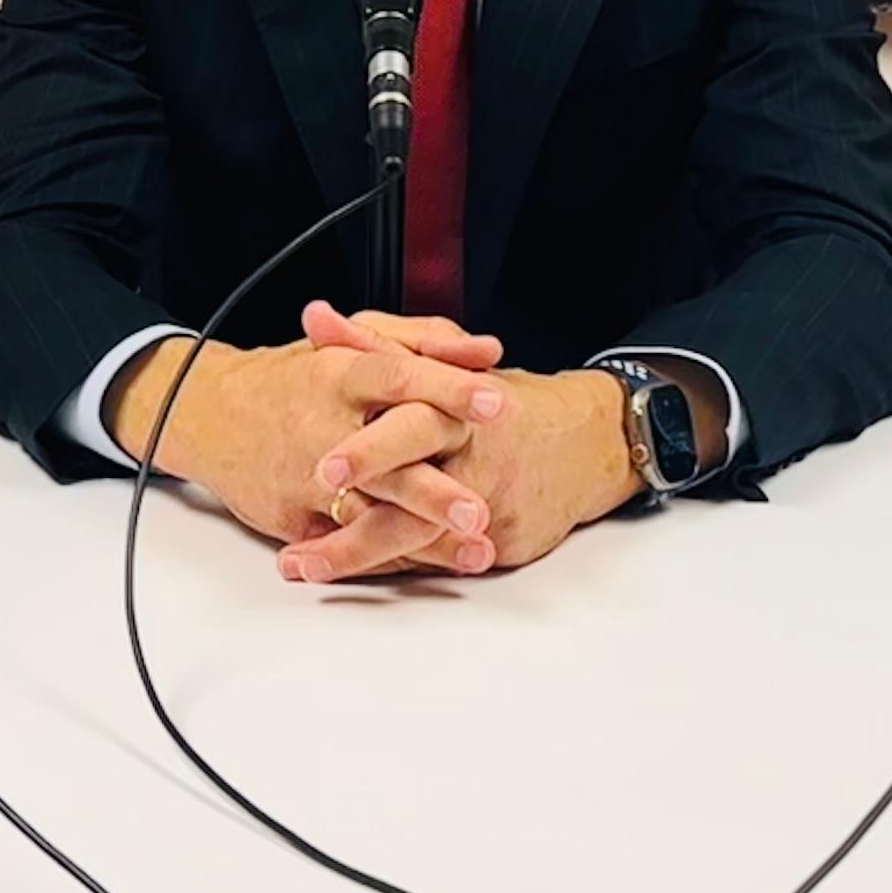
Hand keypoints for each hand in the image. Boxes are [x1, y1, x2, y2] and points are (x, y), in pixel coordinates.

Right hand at [107, 304, 505, 569]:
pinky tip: (437, 569)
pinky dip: (393, 559)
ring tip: (476, 553)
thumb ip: (423, 342)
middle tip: (478, 510)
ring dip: (425, 538)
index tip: (495, 402)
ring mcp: (306, 478)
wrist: (211, 415)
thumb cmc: (297, 379)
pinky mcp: (295, 519)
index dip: (447, 388)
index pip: (398, 376)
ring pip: (369, 514)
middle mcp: (322, 426)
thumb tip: (488, 351)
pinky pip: (348, 544)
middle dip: (432, 490)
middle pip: (384, 459)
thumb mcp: (352, 345)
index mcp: (339, 373)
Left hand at [276, 355, 640, 586]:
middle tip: (315, 534)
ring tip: (304, 563)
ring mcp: (490, 503)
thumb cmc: (498, 403)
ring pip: (419, 536)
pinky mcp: (503, 542)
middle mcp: (475, 455)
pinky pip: (439, 559)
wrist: (587, 441)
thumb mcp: (438, 364)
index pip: (413, 425)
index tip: (324, 470)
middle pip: (420, 487)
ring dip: (356, 553)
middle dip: (366, 515)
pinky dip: (392, 565)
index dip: (368, 451)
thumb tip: (314, 318)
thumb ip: (373, 346)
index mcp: (457, 407)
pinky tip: (346, 573)